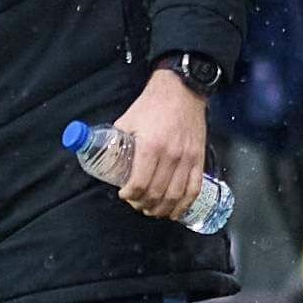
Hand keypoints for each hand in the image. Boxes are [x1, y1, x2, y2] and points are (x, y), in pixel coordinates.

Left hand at [110, 68, 208, 220]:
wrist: (182, 90)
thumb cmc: (152, 105)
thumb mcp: (127, 120)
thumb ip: (116, 141)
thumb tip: (102, 157)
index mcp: (150, 147)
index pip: (140, 184)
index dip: (130, 195)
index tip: (124, 195)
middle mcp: (171, 156)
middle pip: (157, 193)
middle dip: (144, 205)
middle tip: (137, 204)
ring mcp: (187, 159)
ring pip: (175, 195)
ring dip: (162, 209)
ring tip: (152, 211)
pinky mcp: (199, 159)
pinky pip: (194, 189)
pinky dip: (184, 204)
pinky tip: (175, 211)